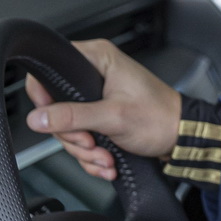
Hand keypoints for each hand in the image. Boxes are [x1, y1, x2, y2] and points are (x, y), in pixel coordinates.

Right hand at [22, 38, 180, 180]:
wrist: (182, 139)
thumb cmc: (160, 118)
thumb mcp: (113, 117)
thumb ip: (73, 117)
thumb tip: (38, 118)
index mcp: (97, 59)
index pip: (49, 70)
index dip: (44, 97)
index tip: (52, 119)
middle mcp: (95, 74)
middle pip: (57, 107)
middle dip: (74, 135)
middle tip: (91, 143)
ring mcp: (97, 98)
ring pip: (69, 127)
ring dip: (85, 150)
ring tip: (105, 157)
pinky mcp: (101, 117)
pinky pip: (82, 138)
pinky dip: (93, 155)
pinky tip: (107, 161)